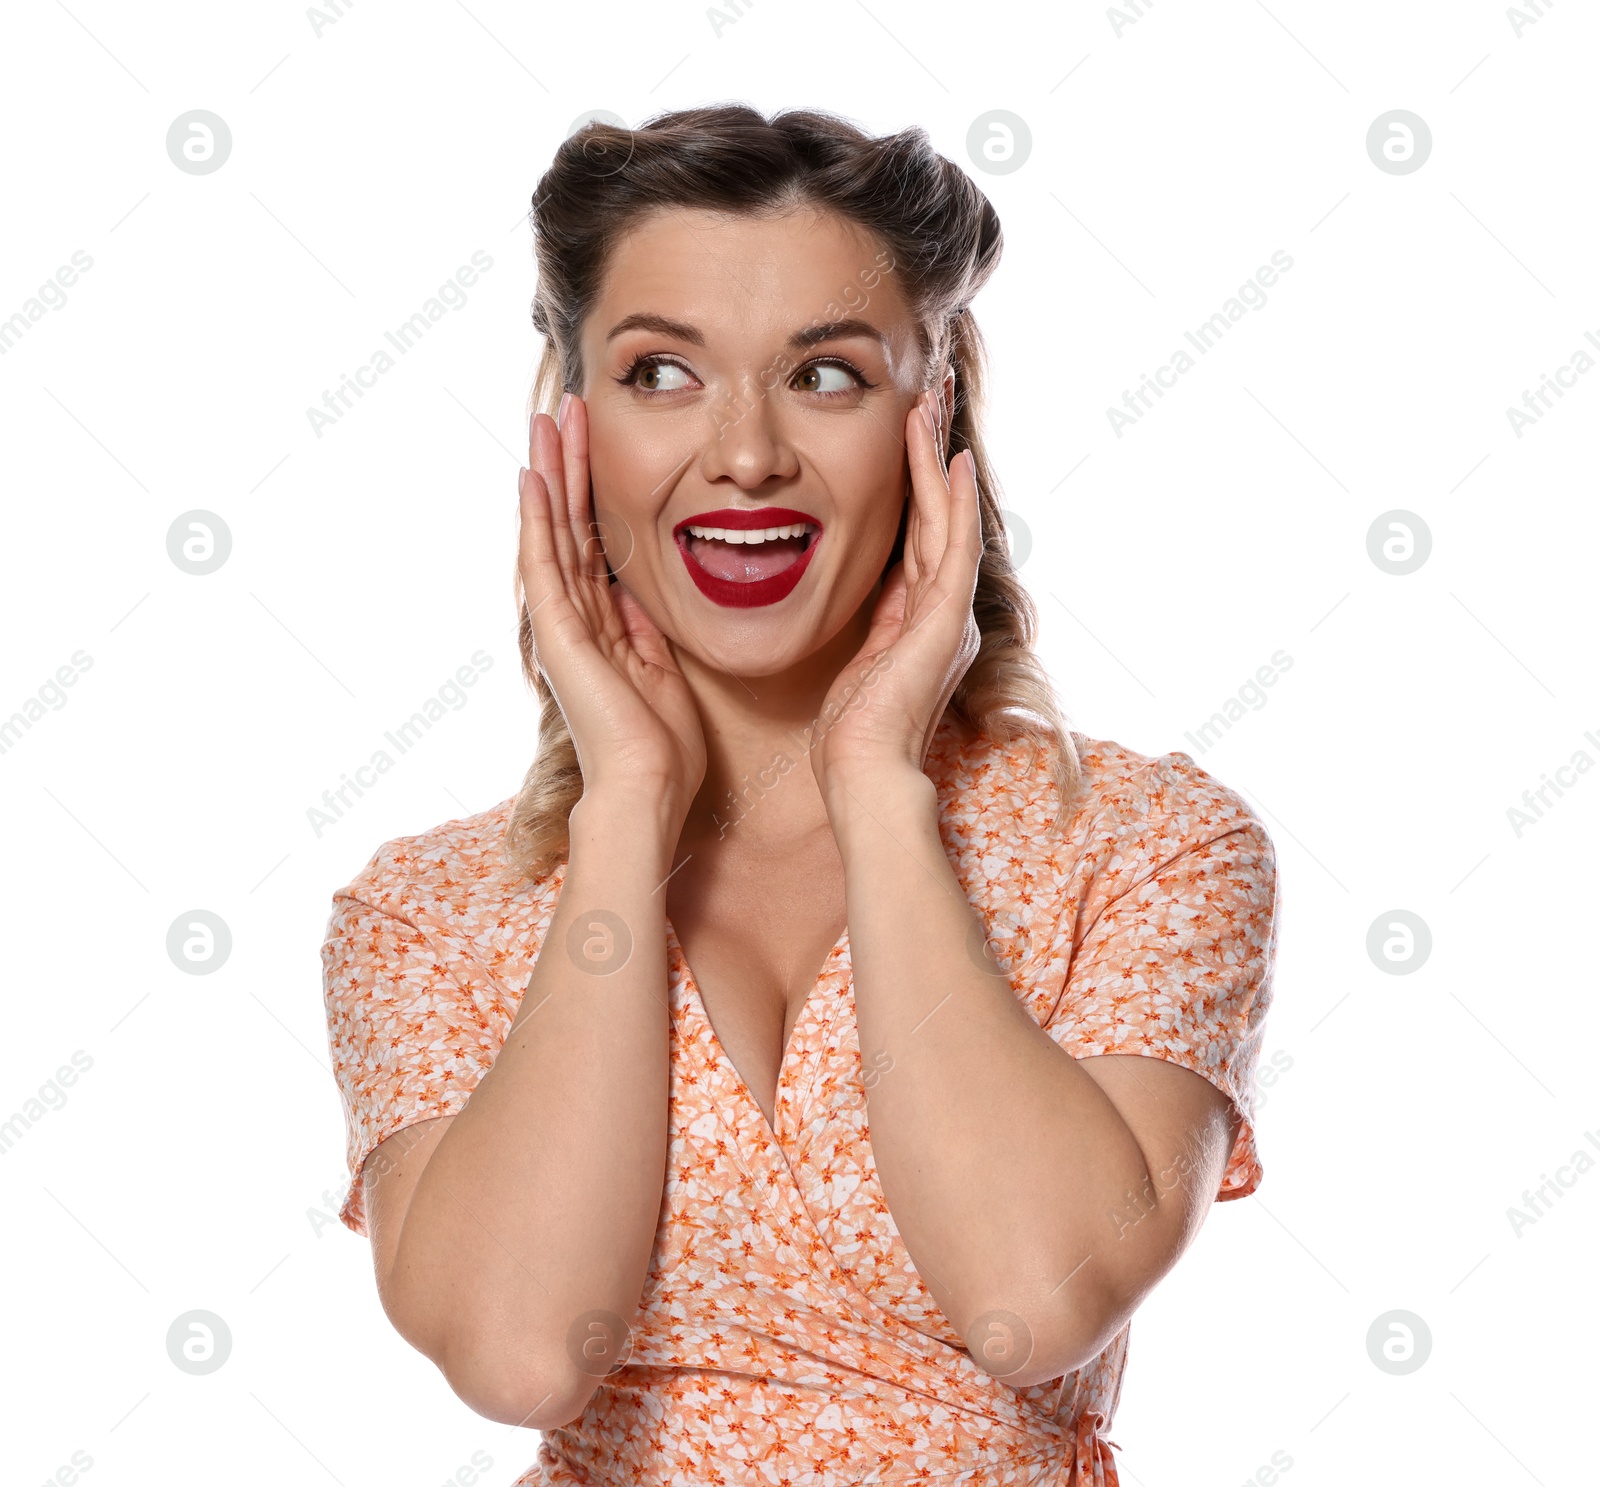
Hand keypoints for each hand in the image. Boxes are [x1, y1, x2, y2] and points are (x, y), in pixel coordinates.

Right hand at [518, 395, 706, 821]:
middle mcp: (574, 619)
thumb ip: (647, 628)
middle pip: (567, 525)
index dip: (595, 491)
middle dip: (568, 466)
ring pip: (550, 532)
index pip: (594, 542)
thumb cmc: (664, 745)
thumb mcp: (663, 666)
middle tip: (566, 409)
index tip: (598, 442)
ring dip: (549, 474)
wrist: (649, 786)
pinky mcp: (557, 634)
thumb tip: (643, 591)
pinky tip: (532, 476)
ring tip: (546, 421)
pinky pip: (543, 564)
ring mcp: (561, 624)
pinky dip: (536, 519)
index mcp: (603, 625)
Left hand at [809, 388, 981, 795]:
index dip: (913, 488)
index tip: (905, 438)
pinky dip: (955, 504)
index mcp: (921, 622)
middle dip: (930, 461)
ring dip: (937, 464)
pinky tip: (953, 462)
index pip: (917, 539)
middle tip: (927, 403)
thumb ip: (866, 623)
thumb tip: (853, 587)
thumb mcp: (855, 663)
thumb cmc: (850, 735)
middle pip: (938, 520)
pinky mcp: (946, 622)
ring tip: (930, 410)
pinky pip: (954, 549)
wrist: (864, 773)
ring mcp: (950, 616)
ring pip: (946, 522)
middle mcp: (944, 613)